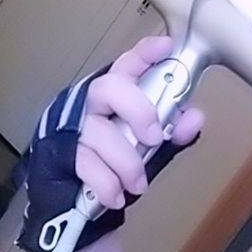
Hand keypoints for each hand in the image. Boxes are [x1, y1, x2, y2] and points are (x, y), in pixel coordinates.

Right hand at [16, 34, 203, 251]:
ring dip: (126, 162)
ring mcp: (69, 128)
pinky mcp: (57, 154)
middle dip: (138, 111)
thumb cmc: (109, 165)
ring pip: (100, 133)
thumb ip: (171, 134)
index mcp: (110, 96)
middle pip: (109, 88)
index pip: (126, 66)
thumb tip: (194, 118)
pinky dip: (107, 184)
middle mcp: (87, 104)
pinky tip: (116, 196)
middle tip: (155, 137)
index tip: (165, 47)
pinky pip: (86, 165)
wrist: (70, 204)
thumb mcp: (145, 148)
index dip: (144, 54)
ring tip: (137, 184)